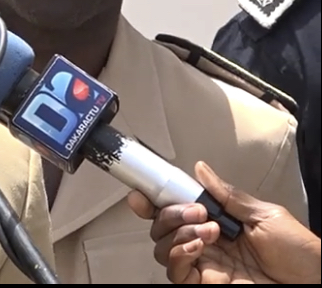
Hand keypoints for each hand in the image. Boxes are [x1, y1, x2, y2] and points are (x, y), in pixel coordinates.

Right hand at [126, 161, 320, 283]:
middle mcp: (205, 245)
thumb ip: (229, 196)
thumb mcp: (265, 215)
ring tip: (208, 231)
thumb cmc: (298, 252)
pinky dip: (178, 256)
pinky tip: (197, 247)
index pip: (176, 212)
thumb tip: (201, 170)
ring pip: (162, 249)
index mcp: (217, 224)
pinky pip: (176, 273)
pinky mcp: (205, 285)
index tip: (142, 193)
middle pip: (161, 228)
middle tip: (196, 211)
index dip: (154, 202)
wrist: (314, 282)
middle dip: (169, 214)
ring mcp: (204, 266)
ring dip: (178, 234)